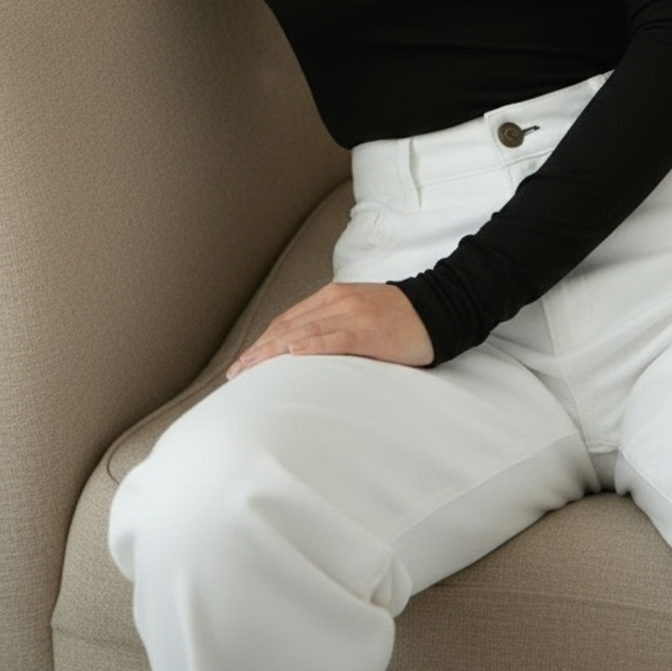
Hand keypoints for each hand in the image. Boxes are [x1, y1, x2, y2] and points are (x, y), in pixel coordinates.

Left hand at [226, 282, 433, 378]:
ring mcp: (352, 314)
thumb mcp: (357, 314)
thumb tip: (302, 350)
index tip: (241, 363)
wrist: (436, 308)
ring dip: (273, 352)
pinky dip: (312, 346)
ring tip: (252, 369)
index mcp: (331, 297)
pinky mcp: (369, 331)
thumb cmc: (396, 316)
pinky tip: (293, 355)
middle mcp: (336, 302)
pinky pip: (335, 338)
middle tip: (235, 373)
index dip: (261, 342)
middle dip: (259, 350)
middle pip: (288, 327)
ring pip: (304, 332)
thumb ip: (331, 326)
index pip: (287, 321)